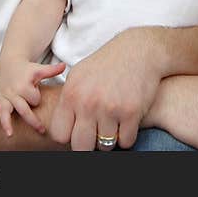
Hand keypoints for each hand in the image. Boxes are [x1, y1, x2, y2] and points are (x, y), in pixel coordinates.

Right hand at [0, 61, 65, 135]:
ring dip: (7, 122)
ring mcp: (4, 96)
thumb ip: (51, 70)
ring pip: (5, 111)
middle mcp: (13, 92)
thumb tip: (64, 66)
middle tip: (41, 130)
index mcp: (24, 86)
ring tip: (10, 134)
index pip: (34, 100)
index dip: (37, 98)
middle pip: (23, 109)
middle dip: (32, 120)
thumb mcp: (39, 69)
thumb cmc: (27, 69)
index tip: (35, 92)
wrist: (10, 63)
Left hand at [49, 28, 164, 150]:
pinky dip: (127, 135)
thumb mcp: (79, 76)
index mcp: (71, 94)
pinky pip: (126, 141)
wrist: (138, 50)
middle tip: (96, 132)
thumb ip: (68, 102)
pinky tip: (127, 121)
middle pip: (80, 146)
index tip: (78, 129)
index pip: (59, 134)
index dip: (69, 136)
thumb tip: (61, 132)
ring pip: (104, 146)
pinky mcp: (132, 112)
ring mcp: (110, 108)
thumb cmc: (106, 64)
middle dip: (88, 144)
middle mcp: (88, 102)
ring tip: (113, 123)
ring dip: (109, 138)